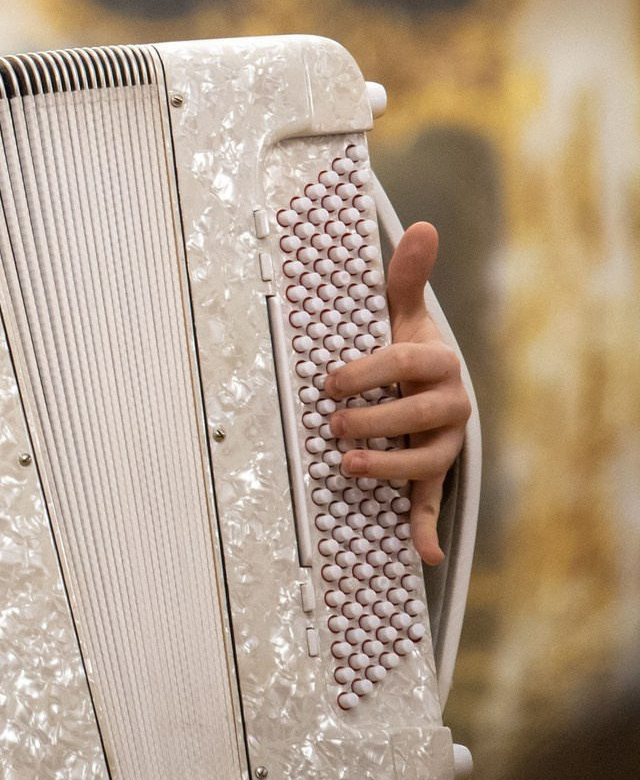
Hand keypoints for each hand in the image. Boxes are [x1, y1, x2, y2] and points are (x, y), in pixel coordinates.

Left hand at [320, 221, 471, 564]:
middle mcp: (449, 405)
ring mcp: (442, 442)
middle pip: (422, 415)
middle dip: (377, 420)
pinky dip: (427, 528)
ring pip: (429, 461)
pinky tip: (420, 551)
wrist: (427, 380)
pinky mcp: (433, 472)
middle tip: (332, 422)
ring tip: (348, 464)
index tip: (330, 378)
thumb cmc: (405, 345)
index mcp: (439, 363)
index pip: (407, 364)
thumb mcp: (401, 309)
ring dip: (391, 468)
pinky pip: (434, 503)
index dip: (369, 370)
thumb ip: (406, 274)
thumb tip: (423, 228)